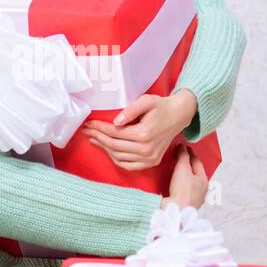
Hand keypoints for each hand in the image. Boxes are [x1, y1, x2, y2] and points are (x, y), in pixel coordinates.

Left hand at [81, 90, 197, 170]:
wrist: (178, 116)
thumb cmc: (161, 106)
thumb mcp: (146, 101)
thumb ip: (130, 110)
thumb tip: (115, 122)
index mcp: (144, 133)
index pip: (114, 133)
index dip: (99, 128)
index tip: (89, 124)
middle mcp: (146, 149)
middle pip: (114, 145)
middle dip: (98, 137)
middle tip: (87, 131)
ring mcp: (150, 158)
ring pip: (119, 156)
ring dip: (104, 148)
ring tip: (94, 139)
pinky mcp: (152, 162)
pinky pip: (128, 165)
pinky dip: (116, 159)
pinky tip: (108, 150)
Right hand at [160, 146, 207, 209]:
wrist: (176, 211)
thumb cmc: (183, 191)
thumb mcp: (183, 168)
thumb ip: (183, 156)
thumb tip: (182, 147)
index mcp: (203, 180)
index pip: (197, 162)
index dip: (190, 153)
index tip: (184, 147)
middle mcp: (199, 190)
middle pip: (194, 173)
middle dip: (187, 165)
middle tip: (180, 157)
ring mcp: (191, 198)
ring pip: (187, 183)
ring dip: (182, 176)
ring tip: (174, 171)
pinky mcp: (182, 204)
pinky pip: (180, 191)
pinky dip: (176, 186)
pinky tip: (170, 185)